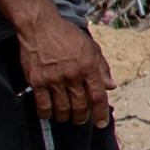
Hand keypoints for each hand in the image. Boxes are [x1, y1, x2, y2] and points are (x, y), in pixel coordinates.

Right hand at [17, 3, 114, 127]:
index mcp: (89, 66)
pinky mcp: (37, 80)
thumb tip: (111, 86)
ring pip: (62, 108)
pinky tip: (49, 115)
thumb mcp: (91, 47)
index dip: (101, 112)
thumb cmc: (67, 35)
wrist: (40, 26)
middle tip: (81, 121)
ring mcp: (54, 78)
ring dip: (65, 117)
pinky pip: (43, 104)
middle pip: (81, 105)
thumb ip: (102, 68)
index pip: (98, 96)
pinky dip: (47, 113)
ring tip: (66, 118)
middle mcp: (73, 74)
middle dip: (82, 118)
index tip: (101, 123)